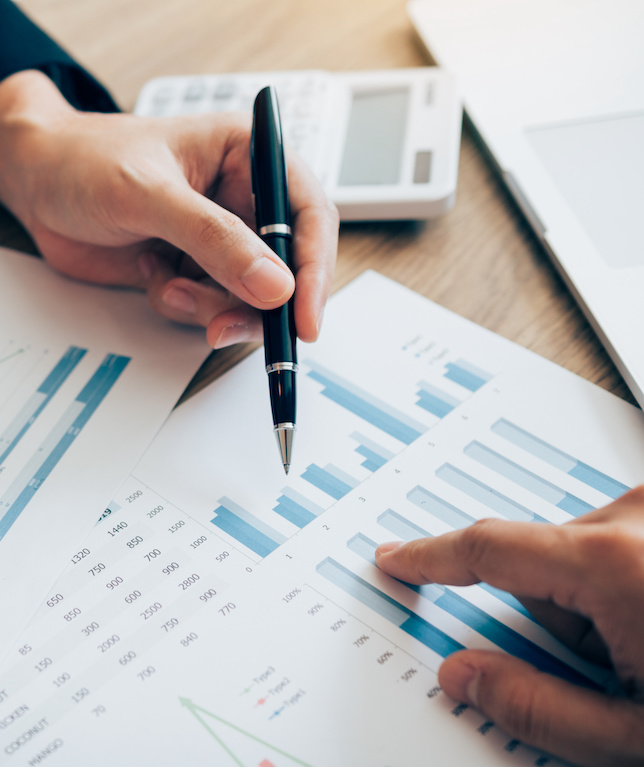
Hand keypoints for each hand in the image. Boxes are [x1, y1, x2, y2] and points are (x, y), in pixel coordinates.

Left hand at [0, 70, 337, 346]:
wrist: (34, 185)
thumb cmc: (84, 161)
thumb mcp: (150, 194)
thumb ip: (215, 240)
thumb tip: (274, 285)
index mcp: (249, 158)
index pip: (307, 215)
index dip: (314, 269)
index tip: (304, 316)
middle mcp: (243, 201)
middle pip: (286, 269)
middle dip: (256, 303)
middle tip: (227, 324)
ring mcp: (221, 241)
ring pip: (249, 298)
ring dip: (212, 307)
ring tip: (169, 288)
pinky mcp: (198, 270)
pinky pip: (212, 308)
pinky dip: (185, 307)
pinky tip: (156, 278)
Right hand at [375, 487, 643, 766]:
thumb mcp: (637, 735)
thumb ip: (538, 708)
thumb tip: (464, 677)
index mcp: (614, 561)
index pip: (488, 549)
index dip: (431, 556)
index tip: (397, 558)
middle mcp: (635, 515)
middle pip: (540, 560)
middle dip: (555, 612)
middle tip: (610, 667)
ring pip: (578, 549)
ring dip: (591, 595)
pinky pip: (610, 537)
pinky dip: (616, 578)